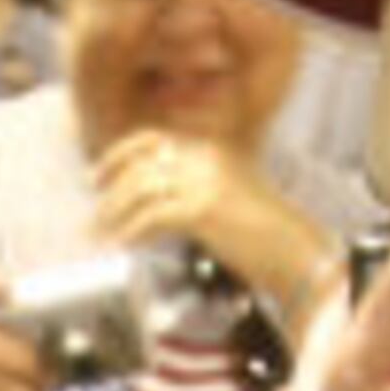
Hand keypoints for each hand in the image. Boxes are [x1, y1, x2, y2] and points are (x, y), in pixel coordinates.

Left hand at [90, 130, 331, 319]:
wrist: (294, 252)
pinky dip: (131, 233)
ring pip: (139, 190)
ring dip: (114, 216)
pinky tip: (124, 246)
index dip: (118, 156)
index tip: (96, 178)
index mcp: (211, 146)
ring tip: (103, 237)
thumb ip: (191, 186)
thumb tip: (144, 197)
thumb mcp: (225, 194)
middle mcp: (206, 155)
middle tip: (95, 218)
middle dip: (110, 193)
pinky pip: (150, 217)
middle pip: (139, 166)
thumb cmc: (263, 233)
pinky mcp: (203, 208)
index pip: (151, 138)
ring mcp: (204, 179)